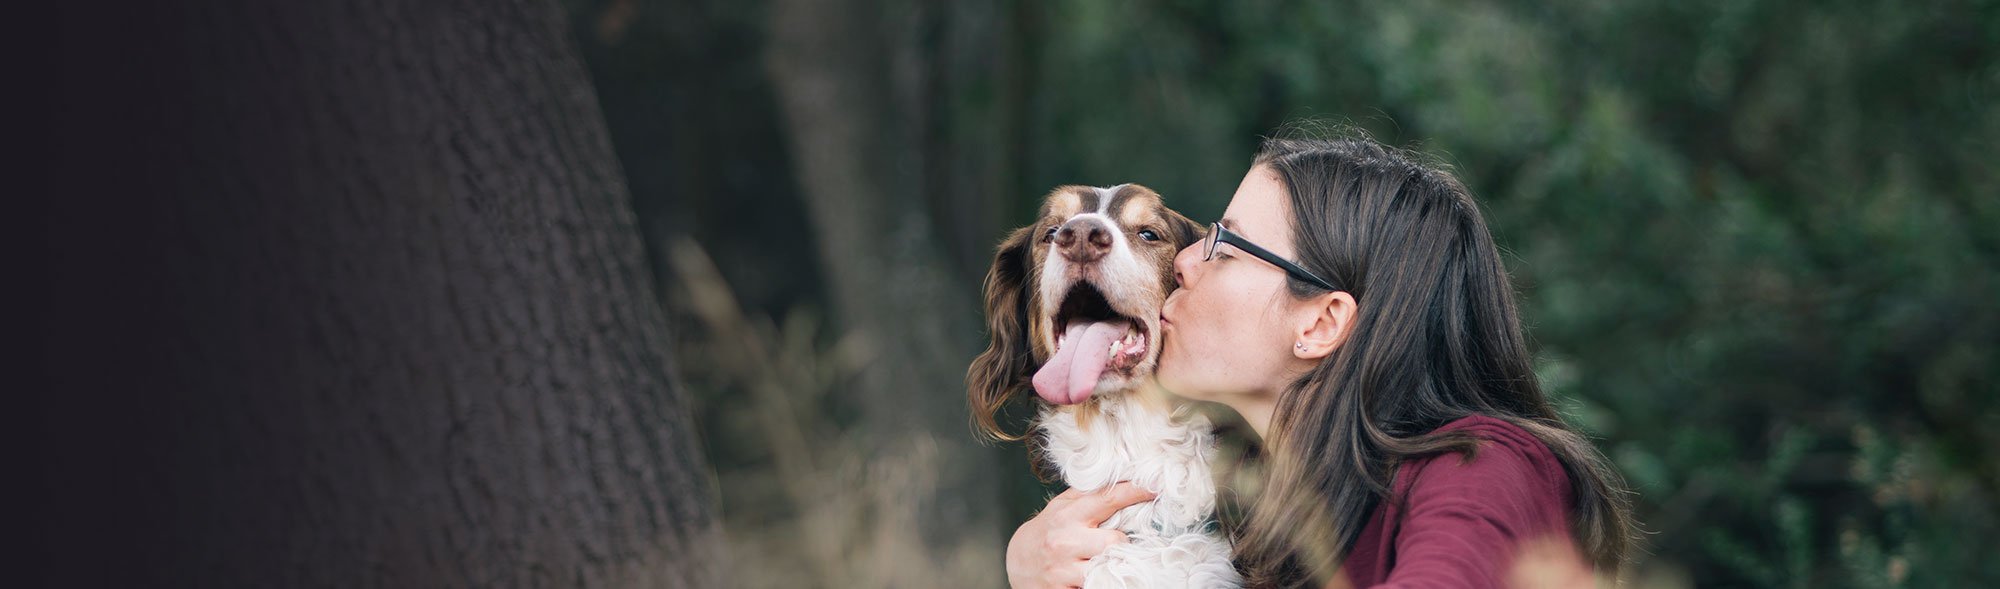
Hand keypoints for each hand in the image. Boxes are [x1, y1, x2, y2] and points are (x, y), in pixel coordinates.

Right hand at [1005, 481, 1156, 588]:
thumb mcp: (1061, 506)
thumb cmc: (1047, 530)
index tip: (1157, 487)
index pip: (1107, 498)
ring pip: (1107, 566)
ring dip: (1113, 564)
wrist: (1017, 563)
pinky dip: (1100, 581)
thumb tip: (1121, 477)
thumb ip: (1087, 494)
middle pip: (1114, 540)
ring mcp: (1063, 569)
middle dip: (1120, 542)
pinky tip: (1094, 574)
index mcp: (1068, 514)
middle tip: (1114, 543)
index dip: (1136, 491)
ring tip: (1105, 560)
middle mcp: (1065, 540)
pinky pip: (1094, 585)